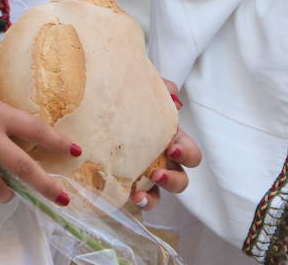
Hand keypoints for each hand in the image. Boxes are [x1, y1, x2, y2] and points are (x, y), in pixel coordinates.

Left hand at [130, 80, 201, 210]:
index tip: (171, 148)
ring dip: (154, 196)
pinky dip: (139, 202)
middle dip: (174, 179)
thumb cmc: (127, 94)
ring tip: (139, 193)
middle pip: (181, 179)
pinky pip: (137, 199)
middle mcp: (161, 160)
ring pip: (160, 195)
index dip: (186, 154)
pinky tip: (129, 197)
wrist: (97, 100)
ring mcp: (144, 175)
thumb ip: (164, 87)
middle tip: (157, 172)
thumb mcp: (146, 85)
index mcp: (170, 139)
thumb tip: (174, 99)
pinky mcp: (125, 183)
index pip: (190, 154)